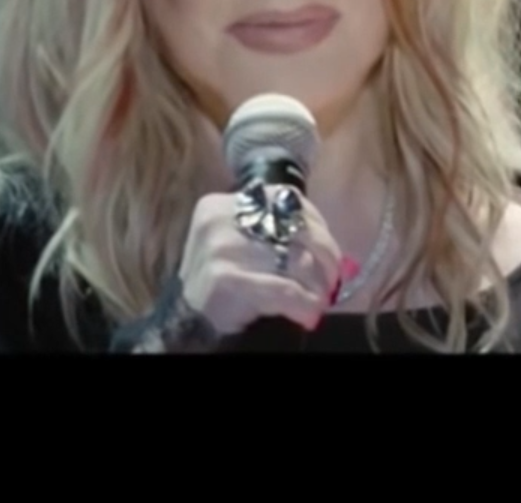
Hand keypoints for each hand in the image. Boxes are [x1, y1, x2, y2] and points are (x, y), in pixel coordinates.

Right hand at [176, 185, 343, 334]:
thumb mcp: (239, 245)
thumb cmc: (220, 280)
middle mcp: (220, 219)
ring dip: (318, 285)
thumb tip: (330, 248)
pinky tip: (309, 314)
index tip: (330, 248)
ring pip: (295, 261)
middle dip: (325, 256)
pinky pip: (284, 290)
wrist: (185, 321)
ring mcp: (221, 249)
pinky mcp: (227, 280)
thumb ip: (274, 234)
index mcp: (222, 204)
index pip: (285, 199)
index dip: (317, 223)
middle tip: (335, 279)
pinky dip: (304, 304)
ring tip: (323, 299)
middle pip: (295, 229)